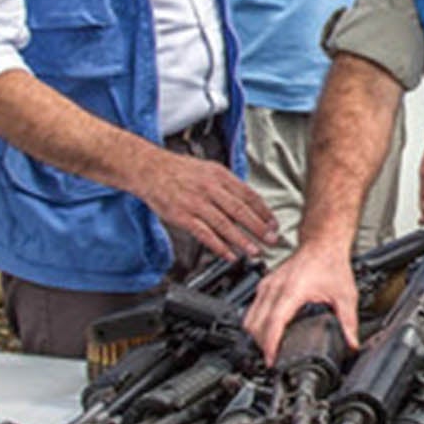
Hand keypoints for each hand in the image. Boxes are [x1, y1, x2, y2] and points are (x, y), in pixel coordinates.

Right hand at [134, 148, 276, 260]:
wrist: (149, 169)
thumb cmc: (179, 170)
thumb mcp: (208, 169)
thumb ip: (227, 186)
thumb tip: (248, 202)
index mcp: (220, 176)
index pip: (248, 195)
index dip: (264, 211)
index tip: (274, 224)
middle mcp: (210, 188)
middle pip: (240, 210)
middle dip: (259, 227)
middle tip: (272, 240)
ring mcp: (196, 203)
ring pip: (224, 224)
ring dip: (242, 240)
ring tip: (254, 251)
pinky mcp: (182, 216)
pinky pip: (204, 234)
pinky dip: (219, 246)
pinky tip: (229, 255)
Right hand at [243, 241, 358, 361]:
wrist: (322, 243)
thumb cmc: (331, 263)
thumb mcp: (345, 294)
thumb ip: (349, 321)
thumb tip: (352, 343)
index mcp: (292, 291)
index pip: (274, 323)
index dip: (270, 345)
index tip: (271, 360)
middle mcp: (274, 287)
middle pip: (256, 324)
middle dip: (261, 346)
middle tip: (272, 361)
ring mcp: (267, 285)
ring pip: (249, 318)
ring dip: (255, 336)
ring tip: (268, 350)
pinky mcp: (265, 285)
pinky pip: (252, 309)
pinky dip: (255, 324)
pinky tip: (265, 332)